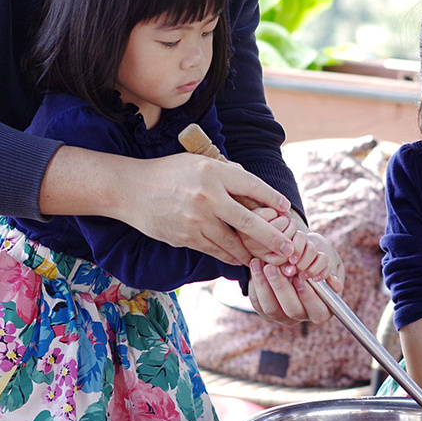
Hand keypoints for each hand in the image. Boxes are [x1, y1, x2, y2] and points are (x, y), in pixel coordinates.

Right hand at [42, 148, 295, 266]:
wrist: (131, 190)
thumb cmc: (168, 173)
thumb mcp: (197, 162)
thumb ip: (224, 173)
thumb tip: (251, 185)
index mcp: (213, 172)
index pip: (253, 187)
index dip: (272, 199)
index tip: (286, 210)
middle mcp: (208, 196)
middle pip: (250, 222)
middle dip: (274, 238)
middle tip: (290, 249)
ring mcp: (196, 219)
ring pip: (233, 242)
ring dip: (250, 252)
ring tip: (264, 258)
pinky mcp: (186, 237)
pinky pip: (214, 250)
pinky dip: (229, 256)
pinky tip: (239, 259)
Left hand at [247, 229, 344, 325]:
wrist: (294, 256)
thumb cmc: (314, 258)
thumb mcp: (325, 261)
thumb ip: (327, 270)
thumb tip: (334, 283)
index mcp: (322, 308)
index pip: (319, 312)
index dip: (309, 297)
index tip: (300, 278)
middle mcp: (303, 315)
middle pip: (293, 310)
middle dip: (281, 288)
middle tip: (273, 267)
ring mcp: (283, 316)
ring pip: (272, 308)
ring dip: (264, 285)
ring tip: (259, 263)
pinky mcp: (266, 311)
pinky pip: (258, 302)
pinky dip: (255, 283)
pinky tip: (254, 265)